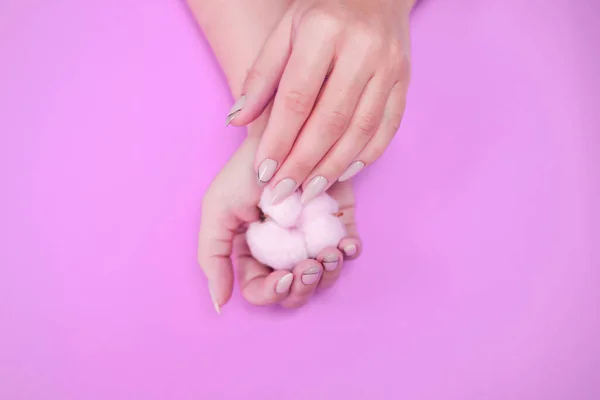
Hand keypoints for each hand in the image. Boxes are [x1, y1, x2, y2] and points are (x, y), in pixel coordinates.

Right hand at [198, 124, 361, 311]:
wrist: (281, 133)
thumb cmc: (246, 171)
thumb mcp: (216, 210)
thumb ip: (212, 257)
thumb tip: (220, 304)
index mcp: (252, 254)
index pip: (260, 291)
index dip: (272, 293)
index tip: (283, 277)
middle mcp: (283, 252)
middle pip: (295, 293)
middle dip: (304, 287)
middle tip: (308, 265)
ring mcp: (312, 239)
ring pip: (324, 278)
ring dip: (329, 274)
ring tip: (329, 253)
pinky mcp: (339, 223)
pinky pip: (350, 252)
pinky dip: (350, 254)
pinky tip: (346, 244)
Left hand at [226, 0, 413, 203]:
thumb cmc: (322, 13)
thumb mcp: (284, 32)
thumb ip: (261, 76)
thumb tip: (236, 120)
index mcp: (324, 30)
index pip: (297, 97)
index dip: (279, 140)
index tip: (263, 173)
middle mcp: (363, 49)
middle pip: (331, 120)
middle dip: (303, 164)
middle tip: (283, 194)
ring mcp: (391, 66)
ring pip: (361, 130)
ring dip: (333, 167)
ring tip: (309, 190)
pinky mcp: (406, 81)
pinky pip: (388, 128)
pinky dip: (366, 155)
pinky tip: (343, 172)